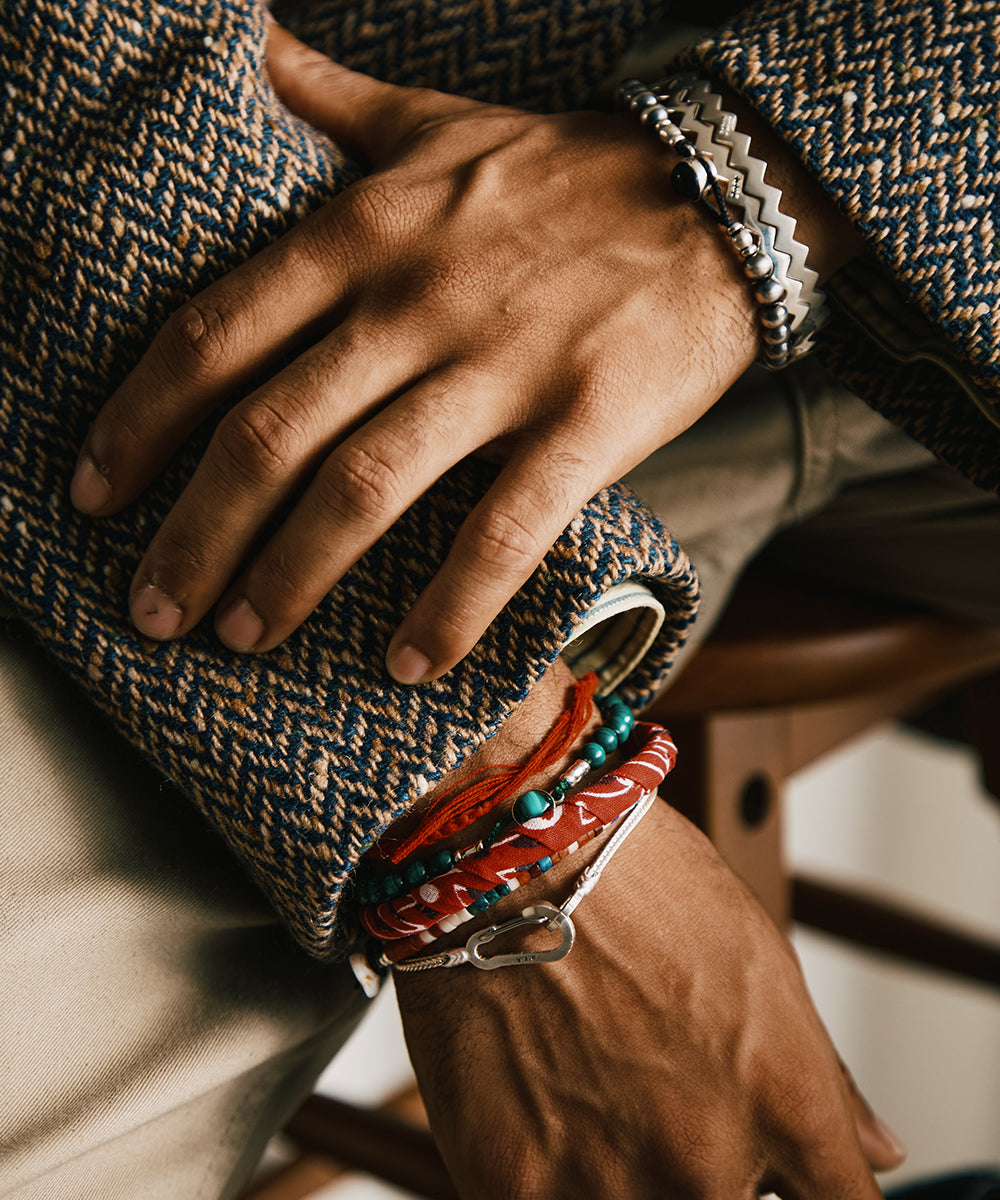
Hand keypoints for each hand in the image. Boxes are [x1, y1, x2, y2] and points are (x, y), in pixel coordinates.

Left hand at [70, 23, 759, 680]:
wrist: (722, 192)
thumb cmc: (566, 173)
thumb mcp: (435, 121)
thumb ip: (332, 99)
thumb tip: (247, 45)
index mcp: (363, 232)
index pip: (215, 335)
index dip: (139, 422)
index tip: (95, 493)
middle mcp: (415, 302)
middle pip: (269, 434)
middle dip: (195, 534)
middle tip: (153, 608)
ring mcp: (502, 367)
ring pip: (364, 489)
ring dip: (290, 578)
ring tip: (243, 637)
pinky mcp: (584, 426)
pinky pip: (501, 533)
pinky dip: (448, 606)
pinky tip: (407, 665)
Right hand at [396, 790, 905, 1198]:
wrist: (506, 847)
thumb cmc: (635, 878)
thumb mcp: (759, 958)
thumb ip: (822, 1077)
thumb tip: (873, 1148)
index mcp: (786, 1104)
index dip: (810, 1189)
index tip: (780, 1172)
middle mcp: (707, 1164)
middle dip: (705, 1168)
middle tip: (661, 1096)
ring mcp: (607, 1185)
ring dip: (622, 1171)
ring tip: (590, 1085)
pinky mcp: (511, 1187)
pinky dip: (551, 1174)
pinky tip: (539, 1101)